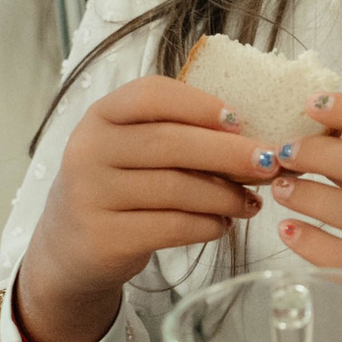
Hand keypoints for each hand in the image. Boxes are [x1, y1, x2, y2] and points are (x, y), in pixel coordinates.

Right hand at [15, 77, 272, 341]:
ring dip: (226, 195)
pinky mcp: (103, 237)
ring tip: (252, 201)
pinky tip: (224, 224)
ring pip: (175, 188)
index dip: (200, 104)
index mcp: (101, 115)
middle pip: (170, 143)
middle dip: (229, 152)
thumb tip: (257, 137)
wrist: (71, 246)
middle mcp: (87, 150)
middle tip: (270, 162)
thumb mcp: (136, 148)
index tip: (241, 119)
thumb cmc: (123, 185)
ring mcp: (90, 195)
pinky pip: (171, 227)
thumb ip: (182, 133)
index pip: (151, 94)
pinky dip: (207, 225)